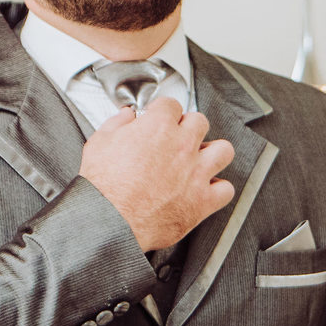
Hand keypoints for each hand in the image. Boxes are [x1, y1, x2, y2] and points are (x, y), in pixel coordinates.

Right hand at [80, 96, 234, 251]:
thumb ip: (116, 124)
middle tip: (178, 138)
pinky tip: (206, 190)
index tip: (159, 119)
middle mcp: (182, 146)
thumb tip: (126, 116)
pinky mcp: (202, 201)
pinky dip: (218, 190)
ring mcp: (196, 173)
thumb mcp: (99, 143)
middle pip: (200, 122)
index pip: (171, 105)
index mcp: (158, 127)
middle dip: (189, 127)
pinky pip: (226, 190)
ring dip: (213, 153)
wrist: (109, 221)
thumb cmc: (103, 187)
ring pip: (223, 150)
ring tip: (201, 159)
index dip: (163, 111)